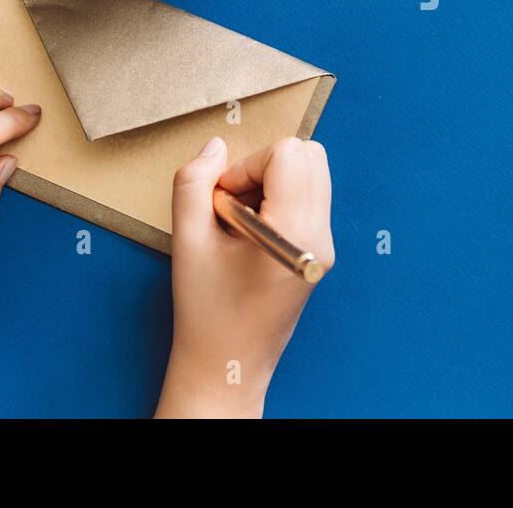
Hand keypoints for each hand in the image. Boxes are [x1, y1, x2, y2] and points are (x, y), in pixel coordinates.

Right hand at [157, 136, 333, 417]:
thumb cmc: (206, 309)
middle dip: (265, 166)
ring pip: (312, 173)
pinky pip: (308, 198)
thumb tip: (216, 147)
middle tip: (232, 203)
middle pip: (310, 155)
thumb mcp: (187, 240)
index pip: (289, 153)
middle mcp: (321, 234)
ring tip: (239, 220)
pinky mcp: (320, 250)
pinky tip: (251, 232)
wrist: (229, 364)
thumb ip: (193, 183)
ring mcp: (326, 243)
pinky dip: (279, 198)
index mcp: (295, 230)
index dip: (248, 164)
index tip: (222, 199)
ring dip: (272, 181)